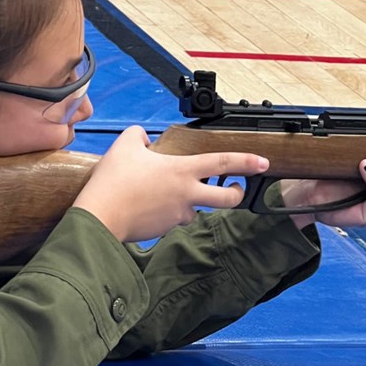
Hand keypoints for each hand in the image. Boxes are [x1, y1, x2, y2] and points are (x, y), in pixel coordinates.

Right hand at [73, 125, 269, 242]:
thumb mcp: (125, 145)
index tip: (263, 162)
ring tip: (164, 194)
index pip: (222, 162)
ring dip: (189, 203)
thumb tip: (144, 136)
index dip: (246, 161)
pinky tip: (146, 206)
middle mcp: (186, 195)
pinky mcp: (164, 230)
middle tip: (236, 188)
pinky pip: (172, 220)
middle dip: (237, 193)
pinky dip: (165, 213)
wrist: (101, 216)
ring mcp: (177, 215)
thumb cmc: (114, 181)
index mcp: (182, 171)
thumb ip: (138, 134)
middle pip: (226, 199)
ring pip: (194, 210)